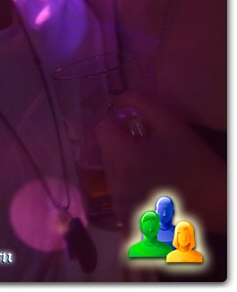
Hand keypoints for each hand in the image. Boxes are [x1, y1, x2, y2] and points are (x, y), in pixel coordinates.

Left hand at [94, 91, 224, 232]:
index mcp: (121, 159)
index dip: (119, 124)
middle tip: (153, 151)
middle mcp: (114, 185)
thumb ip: (140, 102)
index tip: (138, 130)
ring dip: (127, 168)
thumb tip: (116, 98)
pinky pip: (120, 196)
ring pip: (112, 174)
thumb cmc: (194, 161)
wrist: (220, 205)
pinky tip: (155, 191)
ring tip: (156, 172)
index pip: (101, 129)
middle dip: (124, 147)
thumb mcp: (170, 123)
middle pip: (106, 152)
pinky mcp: (129, 223)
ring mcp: (120, 207)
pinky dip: (131, 190)